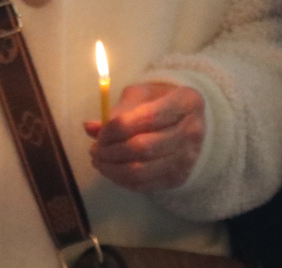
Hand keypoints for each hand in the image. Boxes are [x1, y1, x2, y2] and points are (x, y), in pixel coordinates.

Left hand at [83, 82, 205, 192]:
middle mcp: (192, 131)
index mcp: (186, 102)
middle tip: (94, 150)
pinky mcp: (180, 178)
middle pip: (144, 147)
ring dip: (113, 169)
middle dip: (111, 151)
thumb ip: (117, 111)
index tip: (100, 133)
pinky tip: (111, 171)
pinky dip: (122, 181)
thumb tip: (89, 127)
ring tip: (98, 161)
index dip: (117, 128)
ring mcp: (188, 158)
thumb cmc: (160, 102)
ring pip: (142, 171)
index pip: (148, 118)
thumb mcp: (141, 96)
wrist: (189, 121)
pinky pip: (145, 185)